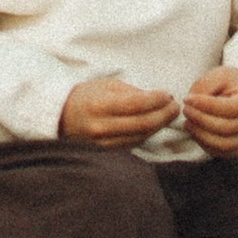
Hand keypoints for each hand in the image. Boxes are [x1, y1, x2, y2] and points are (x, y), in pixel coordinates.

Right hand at [58, 75, 180, 147]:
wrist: (62, 117)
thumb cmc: (87, 96)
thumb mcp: (107, 85)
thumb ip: (133, 92)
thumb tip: (160, 98)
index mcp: (100, 106)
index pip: (137, 104)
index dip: (157, 100)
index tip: (168, 94)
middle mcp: (102, 127)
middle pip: (143, 124)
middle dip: (164, 115)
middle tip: (176, 107)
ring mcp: (104, 143)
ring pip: (141, 136)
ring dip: (159, 125)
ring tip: (169, 114)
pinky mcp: (108, 152)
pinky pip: (134, 143)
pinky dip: (148, 134)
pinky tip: (155, 124)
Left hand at [182, 65, 237, 158]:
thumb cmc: (234, 82)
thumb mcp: (220, 74)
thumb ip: (205, 86)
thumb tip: (191, 104)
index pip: (230, 108)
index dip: (205, 106)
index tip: (187, 99)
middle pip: (226, 128)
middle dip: (200, 120)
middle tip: (185, 110)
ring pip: (223, 145)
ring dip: (200, 135)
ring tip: (188, 122)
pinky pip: (222, 152)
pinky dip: (204, 144)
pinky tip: (195, 131)